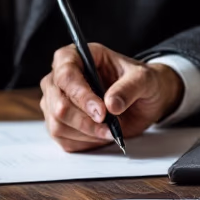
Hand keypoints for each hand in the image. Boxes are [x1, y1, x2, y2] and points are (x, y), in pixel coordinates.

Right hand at [40, 44, 182, 151]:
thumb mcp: (144, 79)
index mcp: (75, 57)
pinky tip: (101, 135)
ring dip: (87, 133)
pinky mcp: (59, 124)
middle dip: (84, 120)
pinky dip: (85, 142)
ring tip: (110, 131)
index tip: (102, 111)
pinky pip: (63, 140)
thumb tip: (111, 104)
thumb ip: (129, 88)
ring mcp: (56, 103)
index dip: (81, 95)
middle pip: (58, 104)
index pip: (65, 75)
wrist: (142, 100)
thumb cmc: (139, 82)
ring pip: (58, 125)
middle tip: (109, 126)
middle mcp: (59, 79)